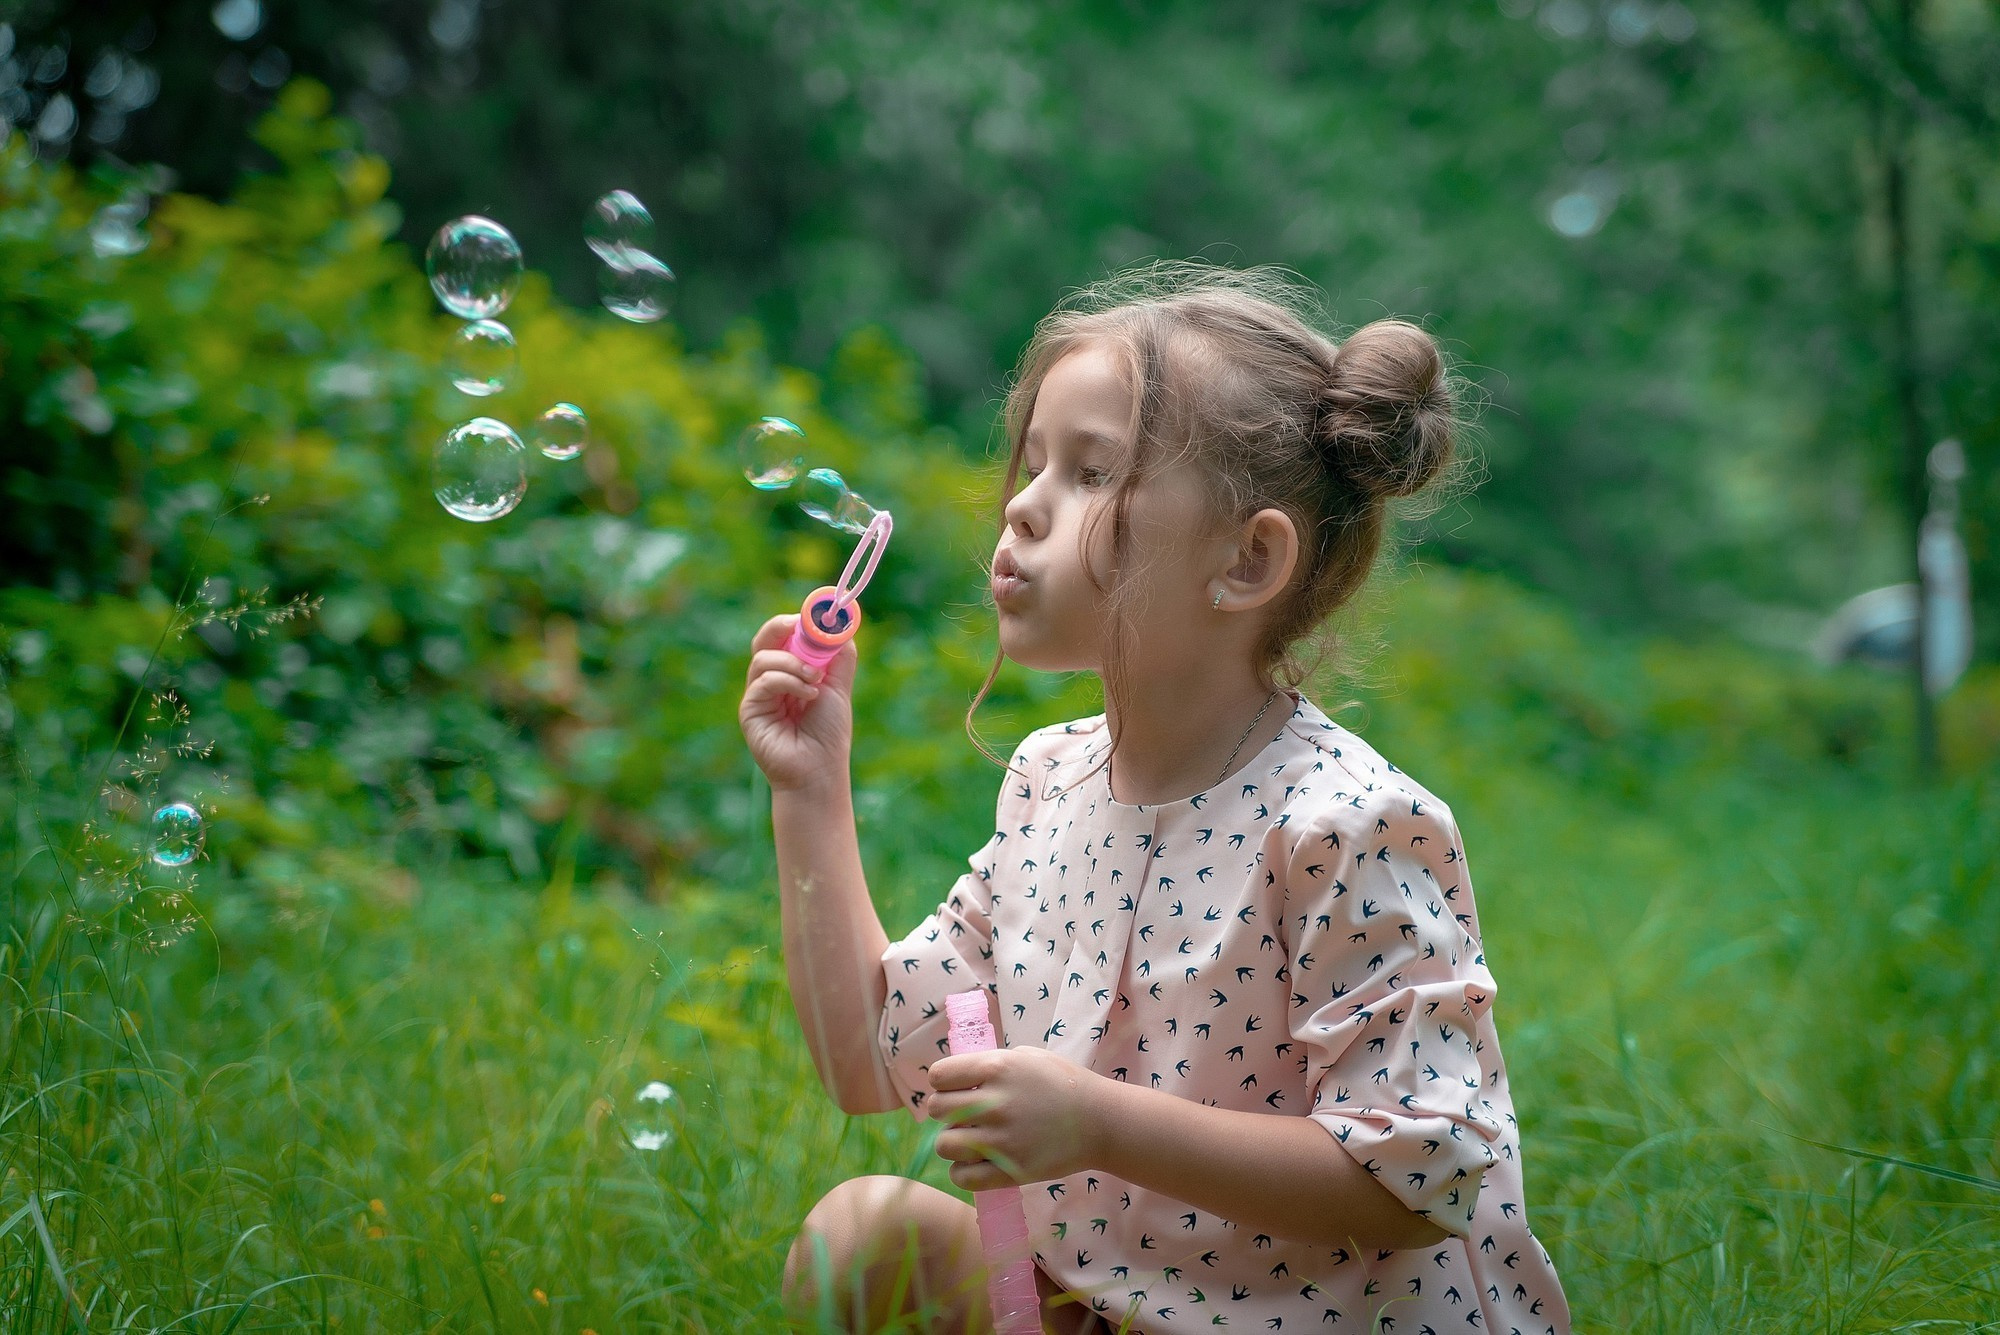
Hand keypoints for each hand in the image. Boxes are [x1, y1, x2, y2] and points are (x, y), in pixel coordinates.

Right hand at [739, 613, 855, 792]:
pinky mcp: (750, 710)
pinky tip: (809, 695)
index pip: (785, 636)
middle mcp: (771, 680)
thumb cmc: (828, 732)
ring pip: (764, 658)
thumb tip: (840, 625)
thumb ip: (838, 656)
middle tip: (799, 626)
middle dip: (781, 627)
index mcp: (790, 671)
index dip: (798, 622)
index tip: (818, 616)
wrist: (820, 770)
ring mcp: (758, 695)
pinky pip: (763, 681)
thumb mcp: (838, 687)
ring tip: (815, 681)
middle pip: (764, 639)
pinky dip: (788, 681)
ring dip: (793, 663)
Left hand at [927, 1048, 1102, 1189]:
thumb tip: (959, 1075)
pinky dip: (962, 1172)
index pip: (939, 1075)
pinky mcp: (1008, 1171)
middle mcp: (993, 1103)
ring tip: (971, 1139)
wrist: (1100, 1122)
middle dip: (946, 1110)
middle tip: (965, 1114)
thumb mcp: (1028, 1057)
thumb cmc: (1065, 1083)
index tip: (954, 1087)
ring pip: (944, 1144)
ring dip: (954, 1141)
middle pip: (936, 1109)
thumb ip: (992, 1063)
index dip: (943, 1081)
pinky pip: (961, 1177)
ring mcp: (1000, 1139)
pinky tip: (975, 1163)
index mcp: (997, 1068)